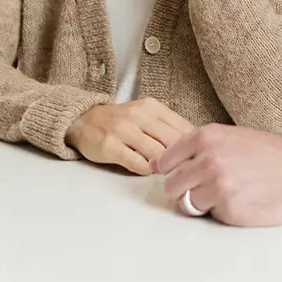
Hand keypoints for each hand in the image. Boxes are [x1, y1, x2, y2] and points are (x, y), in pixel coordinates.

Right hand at [66, 98, 193, 175]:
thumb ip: (168, 128)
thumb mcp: (146, 116)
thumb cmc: (121, 122)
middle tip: (187, 172)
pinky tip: (148, 172)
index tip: (198, 159)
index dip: (194, 147)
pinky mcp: (110, 146)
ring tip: (169, 174)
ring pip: (157, 153)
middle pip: (173, 141)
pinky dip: (147, 170)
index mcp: (152, 107)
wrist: (83, 120)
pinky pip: (137, 163)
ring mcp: (123, 129)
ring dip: (166, 167)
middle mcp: (138, 115)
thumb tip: (197, 146)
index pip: (183, 128)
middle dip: (183, 159)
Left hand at [154, 124, 281, 225]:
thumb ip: (198, 147)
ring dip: (203, 203)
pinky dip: (223, 213)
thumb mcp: (232, 137)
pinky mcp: (229, 211)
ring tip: (229, 193)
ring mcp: (217, 187)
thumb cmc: (272, 154)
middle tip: (206, 188)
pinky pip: (211, 216)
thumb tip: (160, 162)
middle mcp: (207, 160)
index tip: (180, 175)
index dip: (171, 171)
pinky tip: (243, 201)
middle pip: (171, 185)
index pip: (164, 161)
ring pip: (188, 203)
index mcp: (205, 137)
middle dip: (184, 190)